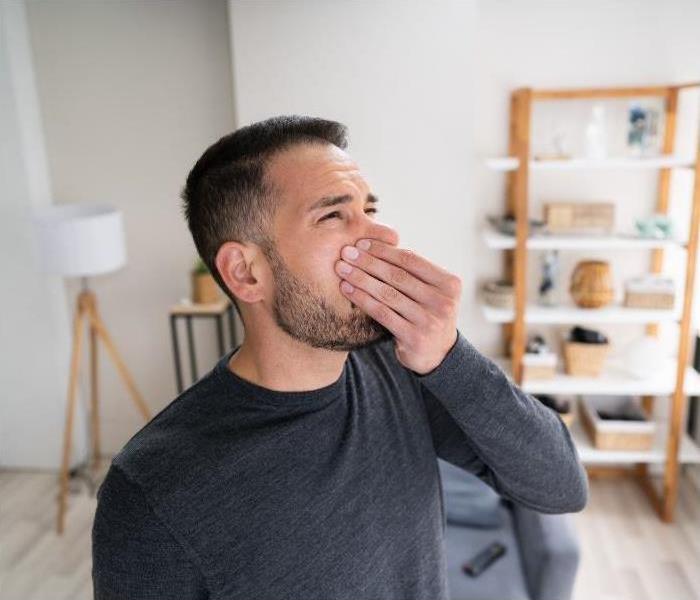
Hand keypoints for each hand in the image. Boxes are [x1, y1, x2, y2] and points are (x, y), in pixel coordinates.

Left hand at [335, 238, 460, 373]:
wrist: (437, 354)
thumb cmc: (427, 314)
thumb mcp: (430, 291)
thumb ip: (414, 272)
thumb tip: (377, 243)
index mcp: (449, 283)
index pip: (411, 260)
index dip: (384, 250)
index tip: (362, 243)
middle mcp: (443, 301)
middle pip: (397, 276)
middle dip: (368, 262)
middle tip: (346, 252)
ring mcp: (430, 320)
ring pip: (387, 294)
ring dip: (361, 279)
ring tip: (342, 269)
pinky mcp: (414, 337)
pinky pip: (382, 313)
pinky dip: (362, 299)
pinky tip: (347, 289)